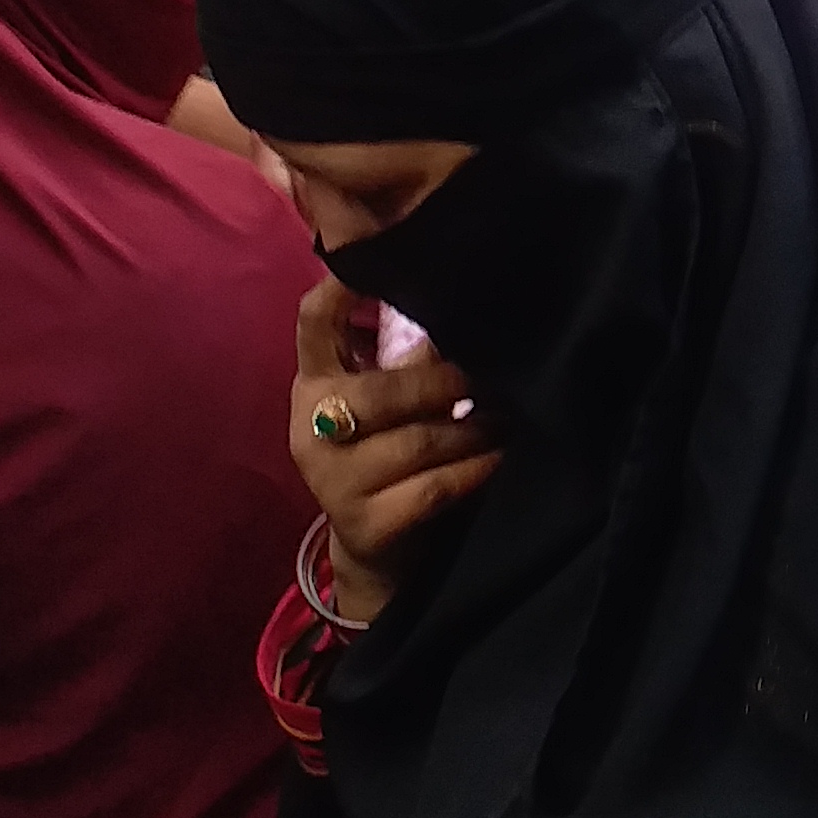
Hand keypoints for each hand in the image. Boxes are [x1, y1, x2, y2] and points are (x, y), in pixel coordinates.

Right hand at [289, 279, 497, 623]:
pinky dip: (474, 470)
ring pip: (418, 441)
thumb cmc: (388, 455)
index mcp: (314, 385)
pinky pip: (433, 486)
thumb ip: (401, 360)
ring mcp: (333, 479)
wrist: (377, 546)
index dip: (336, 294)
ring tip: (505, 422)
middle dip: (444, 385)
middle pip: (383, 392)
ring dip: (473, 430)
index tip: (366, 271)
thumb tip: (456, 304)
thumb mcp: (384, 404)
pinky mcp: (365, 522)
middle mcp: (312, 427)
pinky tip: (497, 460)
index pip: (313, 326)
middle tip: (485, 382)